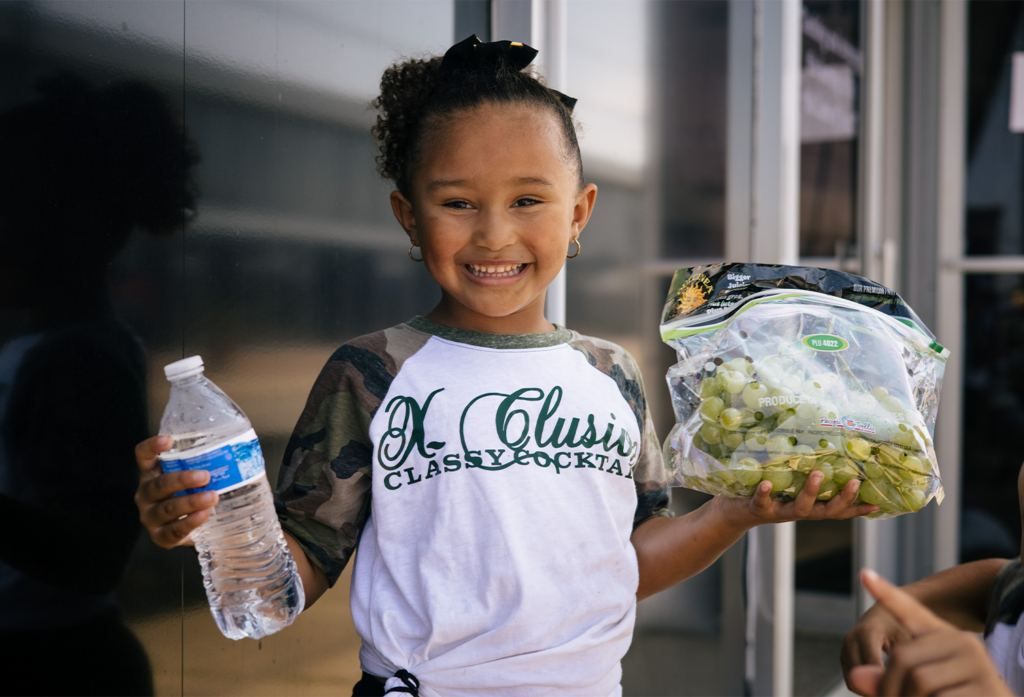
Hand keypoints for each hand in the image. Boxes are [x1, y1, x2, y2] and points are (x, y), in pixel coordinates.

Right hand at [134, 435, 218, 547]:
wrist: (196, 528)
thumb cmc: (195, 494)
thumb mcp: (196, 477)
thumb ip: (207, 464)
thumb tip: (243, 450)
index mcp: (152, 473)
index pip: (143, 456)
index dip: (152, 447)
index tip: (169, 440)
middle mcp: (146, 493)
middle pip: (159, 484)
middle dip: (183, 479)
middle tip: (205, 476)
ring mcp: (150, 516)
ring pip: (167, 508)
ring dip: (191, 502)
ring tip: (212, 497)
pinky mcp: (159, 536)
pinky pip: (172, 531)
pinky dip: (189, 523)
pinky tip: (203, 515)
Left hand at [723, 471, 879, 525]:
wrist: (733, 513)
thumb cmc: (766, 494)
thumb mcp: (789, 485)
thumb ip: (805, 474)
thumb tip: (824, 452)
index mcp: (809, 506)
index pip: (838, 510)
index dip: (858, 509)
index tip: (880, 504)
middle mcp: (798, 511)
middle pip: (826, 512)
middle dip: (842, 499)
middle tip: (855, 482)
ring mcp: (778, 511)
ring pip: (800, 509)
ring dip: (810, 492)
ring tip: (817, 474)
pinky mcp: (757, 508)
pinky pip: (762, 502)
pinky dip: (765, 493)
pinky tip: (766, 483)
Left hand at [847, 568, 1012, 696]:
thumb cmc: (958, 696)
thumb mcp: (922, 684)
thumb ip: (888, 675)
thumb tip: (854, 676)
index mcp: (945, 637)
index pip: (910, 611)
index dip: (886, 595)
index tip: (864, 574)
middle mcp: (962, 642)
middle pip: (903, 658)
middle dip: (889, 688)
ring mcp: (977, 663)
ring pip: (919, 679)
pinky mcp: (987, 688)